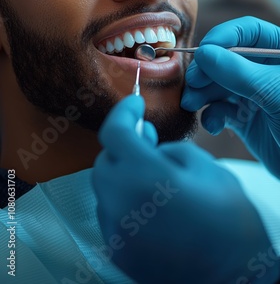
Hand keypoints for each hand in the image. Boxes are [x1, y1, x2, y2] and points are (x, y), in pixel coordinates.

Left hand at [92, 94, 275, 283]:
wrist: (233, 277)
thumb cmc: (228, 220)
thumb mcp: (206, 167)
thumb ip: (169, 149)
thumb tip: (147, 146)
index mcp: (144, 175)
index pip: (114, 131)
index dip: (124, 112)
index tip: (135, 105)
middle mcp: (121, 202)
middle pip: (105, 159)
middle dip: (123, 144)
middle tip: (145, 138)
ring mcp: (116, 230)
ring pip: (104, 186)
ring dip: (122, 171)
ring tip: (151, 173)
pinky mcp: (118, 251)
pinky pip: (110, 212)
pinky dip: (123, 198)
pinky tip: (148, 200)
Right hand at [181, 16, 279, 177]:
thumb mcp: (274, 92)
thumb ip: (239, 72)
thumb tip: (204, 53)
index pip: (249, 31)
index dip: (224, 37)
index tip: (203, 52)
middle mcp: (266, 70)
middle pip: (227, 58)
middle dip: (207, 70)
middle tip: (193, 83)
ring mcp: (256, 94)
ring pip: (219, 84)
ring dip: (202, 94)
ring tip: (191, 104)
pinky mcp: (247, 119)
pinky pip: (222, 110)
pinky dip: (213, 116)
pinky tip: (213, 124)